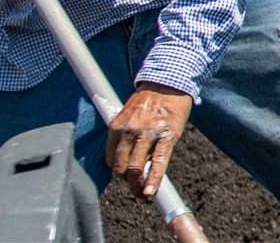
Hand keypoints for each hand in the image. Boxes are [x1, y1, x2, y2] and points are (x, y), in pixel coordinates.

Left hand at [107, 82, 193, 199]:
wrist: (169, 83)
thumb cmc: (149, 100)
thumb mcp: (129, 115)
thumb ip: (124, 136)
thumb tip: (126, 159)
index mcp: (117, 127)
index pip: (110, 159)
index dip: (118, 172)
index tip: (125, 177)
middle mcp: (129, 131)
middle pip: (121, 167)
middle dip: (127, 182)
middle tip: (134, 188)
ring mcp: (148, 134)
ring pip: (136, 169)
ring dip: (137, 186)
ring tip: (142, 194)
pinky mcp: (167, 136)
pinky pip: (158, 163)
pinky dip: (153, 180)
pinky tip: (150, 192)